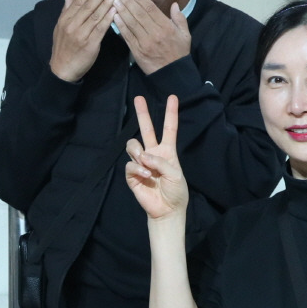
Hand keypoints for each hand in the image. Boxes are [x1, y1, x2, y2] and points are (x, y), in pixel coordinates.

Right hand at [49, 0, 114, 82]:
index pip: (78, 2)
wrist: (62, 70)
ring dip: (106, 4)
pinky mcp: (90, 44)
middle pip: (88, 7)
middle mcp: (71, 25)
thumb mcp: (59, 28)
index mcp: (64, 20)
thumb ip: (65, 11)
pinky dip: (108, 18)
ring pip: (95, 16)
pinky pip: (100, 28)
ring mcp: (81, 35)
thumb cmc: (63, 48)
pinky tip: (114, 10)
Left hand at [116, 0, 189, 74]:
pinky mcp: (137, 51)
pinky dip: (120, 26)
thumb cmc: (179, 52)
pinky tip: (115, 17)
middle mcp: (155, 33)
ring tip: (115, 1)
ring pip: (132, 24)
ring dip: (122, 11)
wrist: (173, 73)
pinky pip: (127, 36)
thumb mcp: (185, 34)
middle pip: (139, 14)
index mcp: (166, 27)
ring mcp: (145, 43)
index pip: (150, 9)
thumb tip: (174, 4)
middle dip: (128, 2)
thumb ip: (180, 18)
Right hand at [124, 95, 187, 222]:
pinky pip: (130, 164)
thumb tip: (143, 155)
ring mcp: (142, 163)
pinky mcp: (132, 175)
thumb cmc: (176, 192)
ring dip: (137, 150)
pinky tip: (145, 175)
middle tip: (138, 98)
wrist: (167, 210)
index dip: (171, 113)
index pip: (169, 128)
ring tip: (144, 161)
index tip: (172, 97)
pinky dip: (137, 168)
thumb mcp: (175, 174)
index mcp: (167, 151)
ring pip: (133, 145)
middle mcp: (153, 154)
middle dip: (142, 113)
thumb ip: (161, 161)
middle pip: (146, 129)